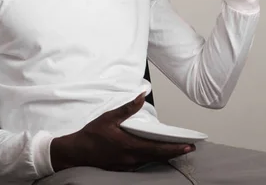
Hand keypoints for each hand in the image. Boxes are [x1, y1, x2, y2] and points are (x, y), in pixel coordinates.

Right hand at [50, 94, 194, 171]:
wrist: (76, 153)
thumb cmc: (92, 135)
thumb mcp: (109, 117)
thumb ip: (128, 108)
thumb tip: (141, 96)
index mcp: (130, 146)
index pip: (158, 149)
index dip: (175, 148)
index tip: (188, 146)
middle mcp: (131, 158)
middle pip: (159, 157)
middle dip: (175, 152)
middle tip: (189, 148)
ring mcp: (127, 165)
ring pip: (151, 161)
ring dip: (164, 156)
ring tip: (176, 149)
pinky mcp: (123, 168)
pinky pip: (142, 164)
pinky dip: (152, 158)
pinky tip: (156, 154)